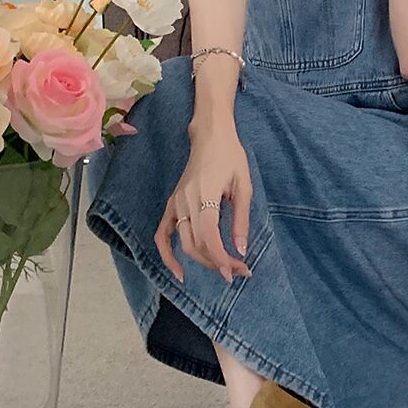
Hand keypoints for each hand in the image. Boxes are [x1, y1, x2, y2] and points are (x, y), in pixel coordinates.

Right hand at [154, 128, 252, 284]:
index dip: (220, 258)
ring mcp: (175, 203)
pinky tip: (178, 270)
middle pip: (196, 244)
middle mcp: (185, 202)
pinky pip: (163, 233)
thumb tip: (241, 249)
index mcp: (204, 196)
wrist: (210, 136)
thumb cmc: (231, 157)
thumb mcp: (244, 186)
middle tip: (239, 270)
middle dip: (217, 262)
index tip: (234, 271)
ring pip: (183, 242)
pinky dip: (167, 253)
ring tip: (222, 270)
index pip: (208, 236)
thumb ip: (241, 219)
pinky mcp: (172, 203)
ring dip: (202, 261)